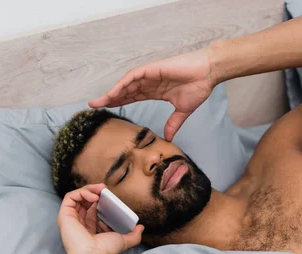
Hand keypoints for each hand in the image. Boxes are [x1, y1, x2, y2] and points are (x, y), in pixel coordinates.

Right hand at [57, 184, 143, 253]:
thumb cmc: (105, 251)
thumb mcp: (124, 240)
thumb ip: (134, 235)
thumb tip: (141, 227)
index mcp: (90, 227)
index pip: (93, 208)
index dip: (101, 200)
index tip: (110, 195)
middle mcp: (79, 222)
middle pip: (84, 200)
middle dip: (95, 191)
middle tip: (105, 188)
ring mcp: (71, 218)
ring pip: (77, 197)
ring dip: (89, 189)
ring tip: (100, 190)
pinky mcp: (64, 215)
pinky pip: (70, 197)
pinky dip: (82, 193)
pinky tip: (93, 196)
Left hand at [89, 47, 217, 140]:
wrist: (207, 73)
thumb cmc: (198, 87)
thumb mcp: (183, 111)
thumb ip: (173, 123)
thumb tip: (169, 137)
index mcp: (155, 91)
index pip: (132, 97)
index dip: (119, 102)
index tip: (107, 110)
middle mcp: (149, 83)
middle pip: (124, 91)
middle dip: (110, 98)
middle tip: (93, 106)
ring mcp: (149, 75)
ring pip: (125, 84)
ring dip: (112, 92)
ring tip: (99, 101)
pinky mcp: (152, 69)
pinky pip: (133, 76)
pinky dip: (122, 84)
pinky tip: (114, 92)